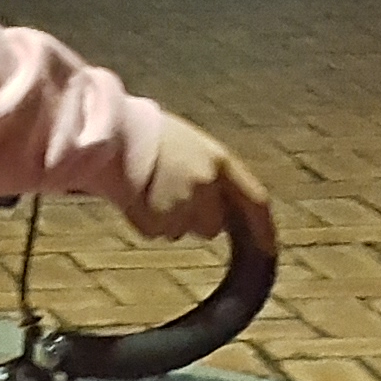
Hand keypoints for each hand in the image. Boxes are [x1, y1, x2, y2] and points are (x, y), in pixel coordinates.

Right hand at [115, 118, 270, 244]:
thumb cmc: (153, 137)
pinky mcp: (156, 216)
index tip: (268, 249)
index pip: (256, 201)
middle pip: (211, 226)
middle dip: (196, 218)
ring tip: (150, 188)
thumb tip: (224, 212)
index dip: (263, 229)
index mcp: (221, 161)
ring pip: (180, 230)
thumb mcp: (195, 147)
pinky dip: (145, 220)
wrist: (112, 131)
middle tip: (170, 193)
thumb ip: (214, 176)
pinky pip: (155, 231)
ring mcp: (181, 201)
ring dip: (168, 218)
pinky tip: (137, 195)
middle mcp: (206, 182)